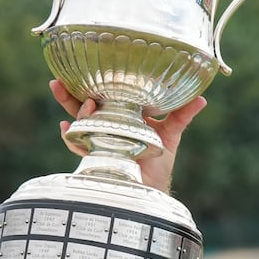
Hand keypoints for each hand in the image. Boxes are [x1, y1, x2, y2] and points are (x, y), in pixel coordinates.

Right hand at [50, 80, 206, 195]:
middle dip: (68, 95)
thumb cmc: (159, 162)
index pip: (105, 94)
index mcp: (123, 115)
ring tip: (74, 106)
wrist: (152, 189)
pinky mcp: (96, 156)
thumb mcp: (171, 135)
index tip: (82, 69)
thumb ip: (182, 116)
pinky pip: (78, 145)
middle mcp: (107, 125)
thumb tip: (202, 98)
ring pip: (78, 123)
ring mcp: (99, 140)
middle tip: (56, 82)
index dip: (92, 82)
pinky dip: (71, 137)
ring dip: (71, 113)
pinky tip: (66, 128)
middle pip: (84, 105)